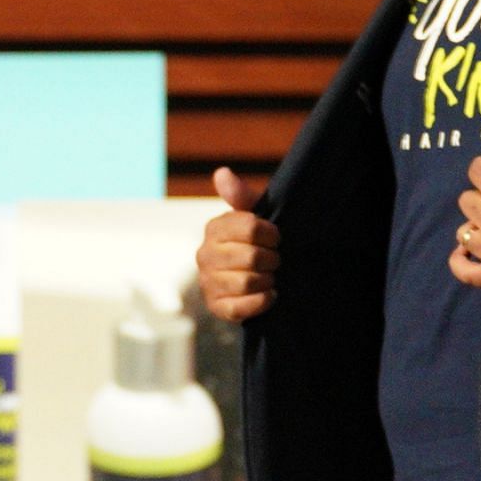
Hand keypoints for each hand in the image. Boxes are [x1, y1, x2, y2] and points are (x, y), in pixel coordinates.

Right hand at [197, 167, 279, 321]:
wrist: (261, 274)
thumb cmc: (259, 240)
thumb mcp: (256, 215)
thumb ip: (242, 196)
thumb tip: (222, 173)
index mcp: (214, 229)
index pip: (250, 227)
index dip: (271, 233)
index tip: (276, 237)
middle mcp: (204, 255)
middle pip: (252, 257)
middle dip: (272, 259)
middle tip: (275, 259)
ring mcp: (208, 283)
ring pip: (248, 281)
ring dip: (268, 279)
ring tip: (270, 275)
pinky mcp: (216, 307)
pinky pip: (242, 307)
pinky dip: (262, 301)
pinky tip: (269, 294)